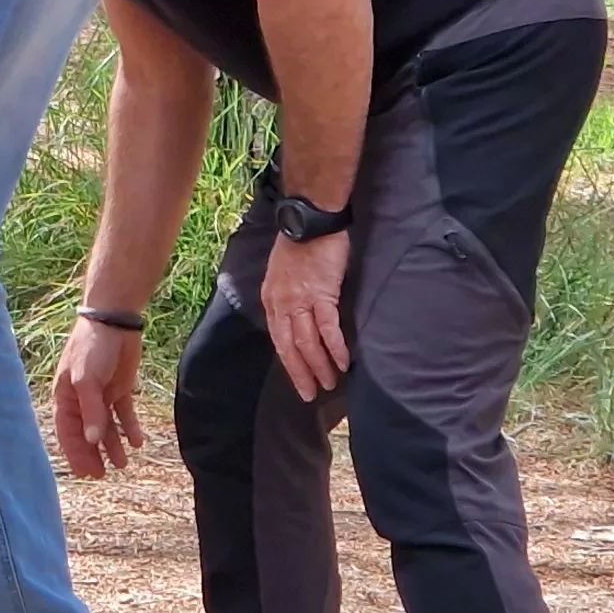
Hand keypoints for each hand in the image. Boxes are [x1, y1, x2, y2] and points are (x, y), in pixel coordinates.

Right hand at [51, 317, 149, 477]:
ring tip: (123, 464)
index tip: (87, 474)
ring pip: (106, 426)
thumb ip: (91, 411)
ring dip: (113, 445)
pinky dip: (130, 427)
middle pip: (87, 433)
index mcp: (66, 397)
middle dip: (94, 454)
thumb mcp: (87, 380)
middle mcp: (82, 398)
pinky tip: (138, 442)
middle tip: (104, 475)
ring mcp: (101, 394)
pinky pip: (124, 413)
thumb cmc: (92, 348)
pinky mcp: (120, 388)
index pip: (68, 432)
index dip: (76, 454)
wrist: (114, 320)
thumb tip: (93, 441)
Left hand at [259, 225, 354, 400]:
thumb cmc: (301, 242)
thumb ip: (288, 296)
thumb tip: (299, 317)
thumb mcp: (283, 272)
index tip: (298, 380)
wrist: (311, 218)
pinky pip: (327, 327)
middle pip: (289, 347)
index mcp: (271, 299)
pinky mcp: (322, 294)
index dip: (289, 363)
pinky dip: (334, 348)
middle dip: (300, 374)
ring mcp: (300, 300)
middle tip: (311, 394)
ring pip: (307, 342)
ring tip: (330, 383)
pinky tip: (342, 362)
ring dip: (319, 366)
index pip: (278, 339)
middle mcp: (282, 303)